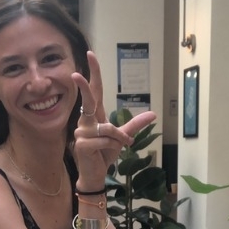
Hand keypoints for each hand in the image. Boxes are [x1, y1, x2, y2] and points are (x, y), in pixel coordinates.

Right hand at [72, 52, 155, 182]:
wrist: (96, 174)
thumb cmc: (105, 154)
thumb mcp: (123, 138)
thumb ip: (135, 125)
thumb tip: (153, 114)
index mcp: (95, 116)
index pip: (94, 90)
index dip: (93, 73)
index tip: (91, 55)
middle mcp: (86, 121)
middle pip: (88, 99)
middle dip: (83, 85)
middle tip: (75, 73)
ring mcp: (81, 132)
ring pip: (107, 128)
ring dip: (118, 139)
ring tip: (117, 147)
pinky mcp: (82, 144)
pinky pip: (105, 140)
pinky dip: (112, 146)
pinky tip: (104, 152)